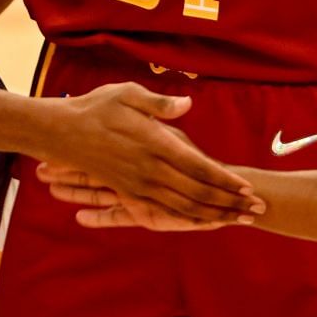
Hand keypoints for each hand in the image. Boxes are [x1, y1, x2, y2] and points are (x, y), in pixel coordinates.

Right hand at [44, 83, 262, 223]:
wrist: (60, 134)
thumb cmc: (95, 108)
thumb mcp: (126, 94)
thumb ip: (159, 103)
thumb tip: (188, 104)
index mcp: (154, 143)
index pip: (198, 166)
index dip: (225, 179)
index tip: (248, 187)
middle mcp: (149, 169)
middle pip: (197, 192)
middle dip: (229, 202)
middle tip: (256, 210)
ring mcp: (138, 185)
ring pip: (183, 207)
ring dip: (213, 214)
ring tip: (238, 220)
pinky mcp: (128, 193)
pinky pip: (162, 211)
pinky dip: (186, 219)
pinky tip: (202, 222)